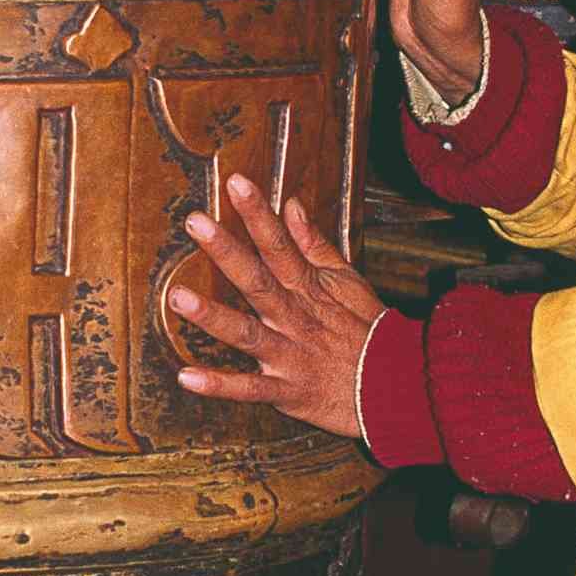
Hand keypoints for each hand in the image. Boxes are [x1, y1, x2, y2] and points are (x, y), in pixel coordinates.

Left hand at [168, 176, 383, 441]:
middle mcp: (295, 319)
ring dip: (212, 317)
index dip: (258, 214)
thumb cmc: (369, 332)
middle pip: (258, 281)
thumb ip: (315, 244)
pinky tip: (186, 376)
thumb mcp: (349, 281)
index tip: (236, 183)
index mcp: (309, 290)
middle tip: (195, 222)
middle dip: (226, 251)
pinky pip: (250, 389)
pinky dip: (220, 386)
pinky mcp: (288, 392)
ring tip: (177, 297)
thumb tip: (291, 204)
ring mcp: (290, 356)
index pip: (279, 245)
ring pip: (248, 334)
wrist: (398, 387)